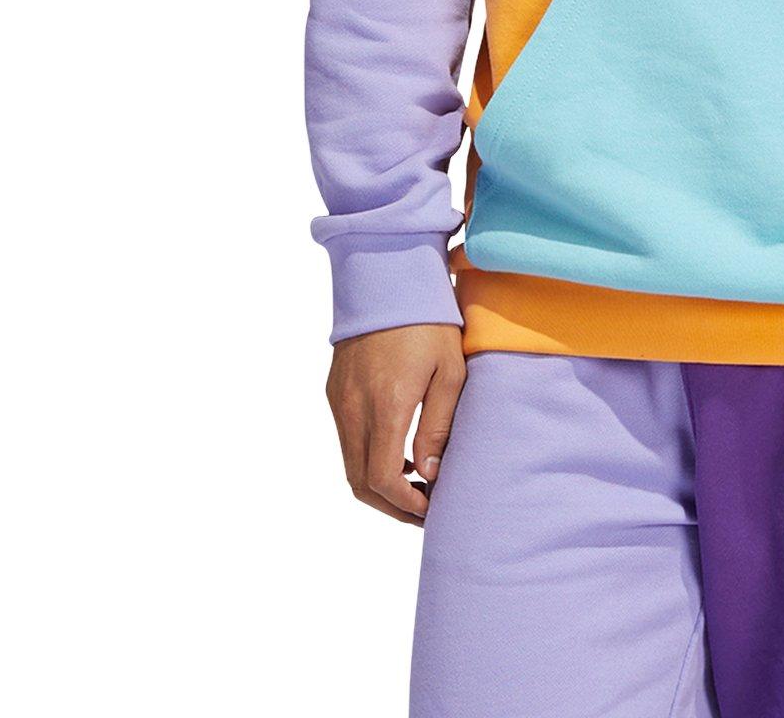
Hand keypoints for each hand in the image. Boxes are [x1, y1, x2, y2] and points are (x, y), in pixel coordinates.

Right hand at [325, 323, 466, 524]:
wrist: (387, 276)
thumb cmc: (428, 320)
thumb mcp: (449, 371)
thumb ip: (438, 425)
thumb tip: (428, 474)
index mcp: (386, 404)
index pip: (383, 479)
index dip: (405, 504)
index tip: (431, 506)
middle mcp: (354, 407)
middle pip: (360, 483)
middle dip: (391, 505)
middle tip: (423, 507)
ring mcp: (339, 400)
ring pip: (349, 465)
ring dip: (378, 485)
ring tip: (415, 484)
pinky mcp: (335, 391)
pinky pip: (346, 439)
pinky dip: (367, 459)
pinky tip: (397, 453)